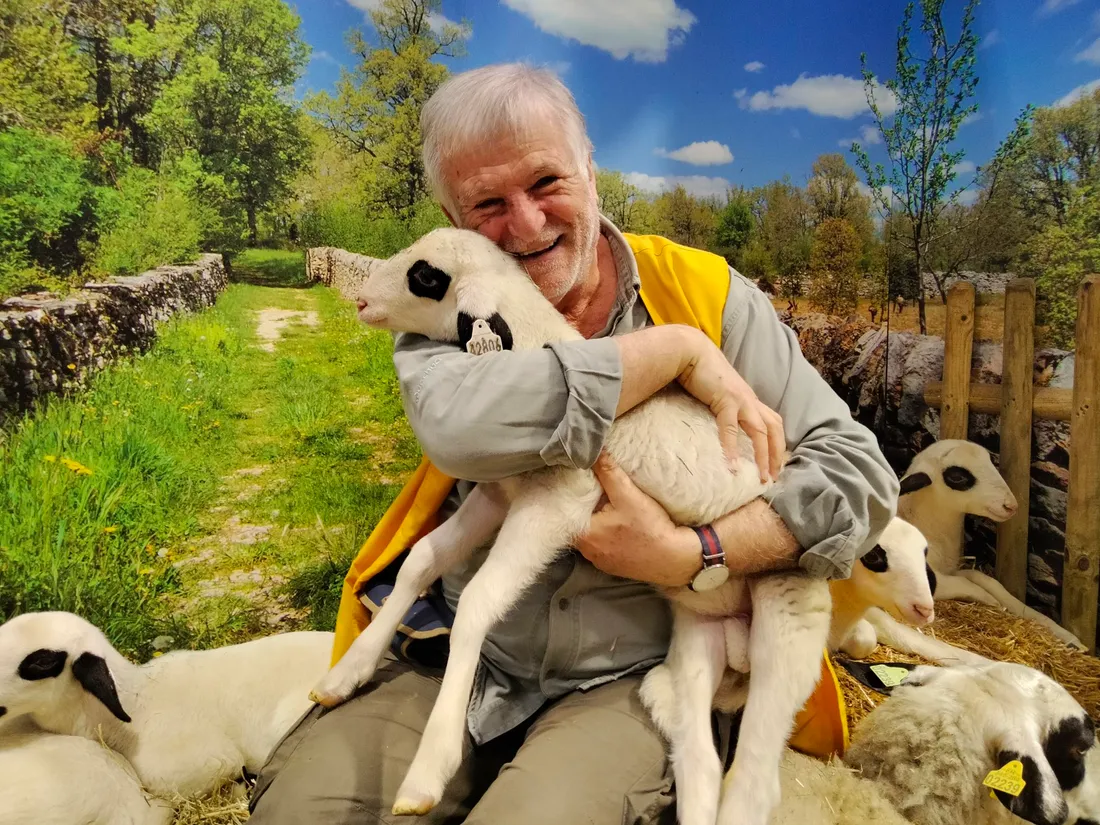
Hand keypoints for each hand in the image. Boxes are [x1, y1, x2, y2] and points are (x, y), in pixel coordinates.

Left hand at [574, 453, 700, 587]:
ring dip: (600, 523)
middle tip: (602, 493)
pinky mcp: (613, 567)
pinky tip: (623, 527)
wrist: (675, 558)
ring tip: (613, 508)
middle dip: (590, 508)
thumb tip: (594, 452)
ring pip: (593, 535)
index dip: (577, 495)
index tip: (587, 483)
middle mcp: (587, 552)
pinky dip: (610, 536)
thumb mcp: (628, 495)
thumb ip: (608, 472)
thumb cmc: (650, 528)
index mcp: (584, 535)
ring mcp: (600, 562)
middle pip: (581, 522)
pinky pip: (605, 546)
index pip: (570, 510)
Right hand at [676, 328, 784, 482]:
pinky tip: (731, 464)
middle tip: (773, 478)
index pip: (773, 423)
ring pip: (761, 431)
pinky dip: (732, 447)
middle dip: (777, 455)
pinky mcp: (725, 399)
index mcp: (750, 400)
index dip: (777, 444)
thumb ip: (723, 408)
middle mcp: (750, 400)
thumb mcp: (718, 393)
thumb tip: (720, 427)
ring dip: (764, 456)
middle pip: (775, 429)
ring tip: (762, 477)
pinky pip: (730, 428)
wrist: (691, 351)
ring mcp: (740, 399)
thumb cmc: (700, 372)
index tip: (774, 465)